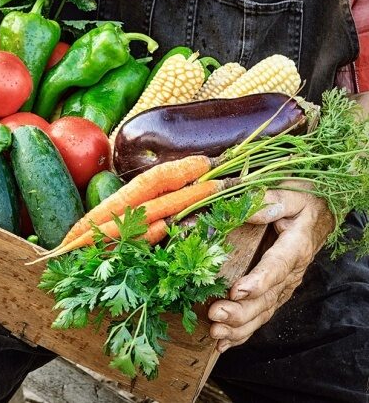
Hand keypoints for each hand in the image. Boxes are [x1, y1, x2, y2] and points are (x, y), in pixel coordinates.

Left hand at [207, 180, 333, 352]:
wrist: (319, 211)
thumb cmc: (302, 200)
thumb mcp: (292, 192)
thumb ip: (273, 200)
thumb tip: (252, 208)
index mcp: (295, 247)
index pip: (277, 266)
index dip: (259, 281)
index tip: (237, 291)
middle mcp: (291, 272)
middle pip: (268, 298)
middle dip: (241, 311)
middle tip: (215, 314)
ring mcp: (283, 286)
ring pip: (264, 312)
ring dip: (240, 326)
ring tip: (216, 332)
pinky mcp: (275, 292)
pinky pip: (261, 315)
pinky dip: (243, 332)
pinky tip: (224, 342)